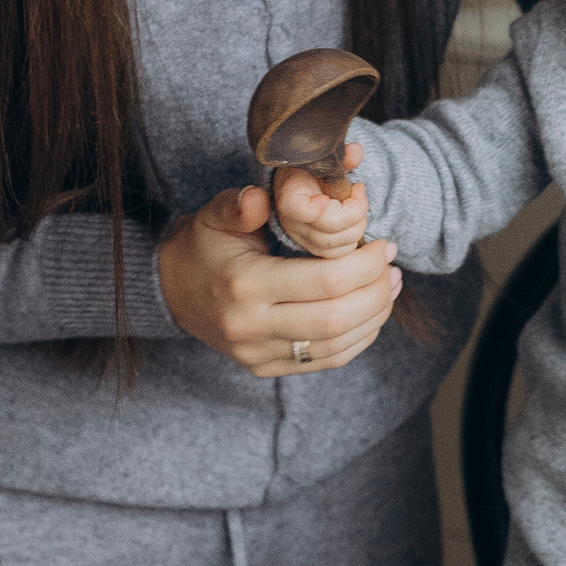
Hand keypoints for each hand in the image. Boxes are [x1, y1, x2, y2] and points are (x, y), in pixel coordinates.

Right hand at [157, 183, 401, 381]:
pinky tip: (371, 314)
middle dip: (376, 293)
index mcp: (244, 285)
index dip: (364, 266)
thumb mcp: (215, 215)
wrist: (171, 291)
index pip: (322, 283)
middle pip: (335, 320)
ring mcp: (259, 354)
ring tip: (391, 288)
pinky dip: (358, 339)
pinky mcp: (266, 368)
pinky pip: (325, 361)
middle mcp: (251, 327)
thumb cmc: (204, 246)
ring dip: (374, 318)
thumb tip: (263, 197)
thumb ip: (240, 204)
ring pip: (336, 347)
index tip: (384, 246)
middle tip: (394, 268)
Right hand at [271, 151, 369, 255]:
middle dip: (355, 211)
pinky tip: (355, 222)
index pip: (297, 209)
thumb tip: (356, 152)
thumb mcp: (321, 159)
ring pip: (340, 245)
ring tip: (357, 205)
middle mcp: (292, 223)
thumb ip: (340, 156)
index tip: (326, 197)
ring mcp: (303, 240)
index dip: (315, 208)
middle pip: (330, 229)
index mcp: (290, 196)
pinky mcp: (314, 251)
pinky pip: (341, 255)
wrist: (298, 186)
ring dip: (358, 225)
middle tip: (358, 191)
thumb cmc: (310, 170)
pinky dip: (354, 240)